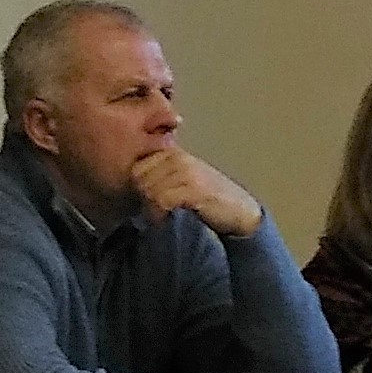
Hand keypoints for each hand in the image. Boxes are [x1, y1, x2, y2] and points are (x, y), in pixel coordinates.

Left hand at [126, 145, 263, 238]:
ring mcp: (186, 171)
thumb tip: (132, 187)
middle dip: (143, 198)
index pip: (136, 168)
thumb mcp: (183, 182)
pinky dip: (161, 214)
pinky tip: (170, 219)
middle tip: (155, 212)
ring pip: (148, 189)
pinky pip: (161, 200)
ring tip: (163, 216)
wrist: (239, 211)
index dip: (137, 188)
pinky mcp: (193, 187)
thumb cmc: (208, 200)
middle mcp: (178, 157)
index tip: (146, 203)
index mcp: (172, 153)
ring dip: (151, 208)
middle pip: (139, 179)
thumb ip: (161, 178)